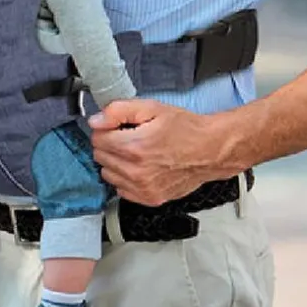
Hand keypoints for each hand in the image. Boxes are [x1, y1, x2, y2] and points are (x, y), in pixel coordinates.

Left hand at [87, 98, 233, 205]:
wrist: (210, 150)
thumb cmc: (186, 129)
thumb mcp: (152, 108)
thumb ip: (119, 111)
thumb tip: (96, 120)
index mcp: (135, 146)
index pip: (97, 139)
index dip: (106, 129)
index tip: (118, 127)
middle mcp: (136, 171)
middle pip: (100, 156)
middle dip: (110, 144)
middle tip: (129, 137)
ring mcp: (143, 188)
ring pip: (108, 174)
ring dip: (116, 162)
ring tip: (136, 152)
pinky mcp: (150, 198)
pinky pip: (121, 189)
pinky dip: (126, 178)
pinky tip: (140, 167)